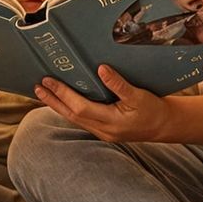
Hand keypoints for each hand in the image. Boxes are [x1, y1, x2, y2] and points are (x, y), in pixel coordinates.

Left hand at [33, 64, 173, 144]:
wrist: (165, 126)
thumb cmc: (154, 110)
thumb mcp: (139, 95)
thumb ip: (119, 84)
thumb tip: (101, 69)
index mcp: (111, 122)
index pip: (80, 108)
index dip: (63, 94)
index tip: (50, 81)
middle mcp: (103, 130)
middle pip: (72, 115)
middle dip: (53, 101)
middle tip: (37, 86)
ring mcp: (103, 132)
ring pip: (74, 119)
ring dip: (58, 105)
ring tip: (44, 93)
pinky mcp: (104, 130)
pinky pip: (81, 120)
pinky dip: (69, 109)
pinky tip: (62, 102)